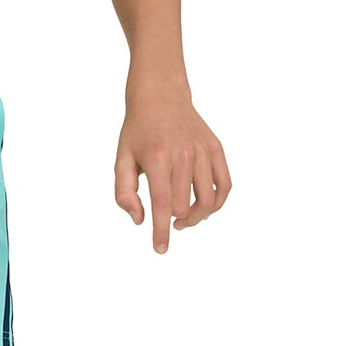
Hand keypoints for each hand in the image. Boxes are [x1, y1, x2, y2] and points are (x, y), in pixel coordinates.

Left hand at [114, 92, 230, 253]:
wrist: (161, 96)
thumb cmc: (138, 132)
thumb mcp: (121, 159)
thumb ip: (125, 192)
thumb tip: (139, 220)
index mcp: (157, 158)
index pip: (162, 203)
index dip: (161, 230)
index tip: (160, 249)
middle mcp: (183, 155)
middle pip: (184, 206)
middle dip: (174, 221)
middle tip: (167, 221)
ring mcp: (203, 151)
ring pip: (208, 200)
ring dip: (197, 217)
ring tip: (185, 220)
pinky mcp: (216, 149)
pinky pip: (225, 184)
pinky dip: (218, 202)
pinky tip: (205, 208)